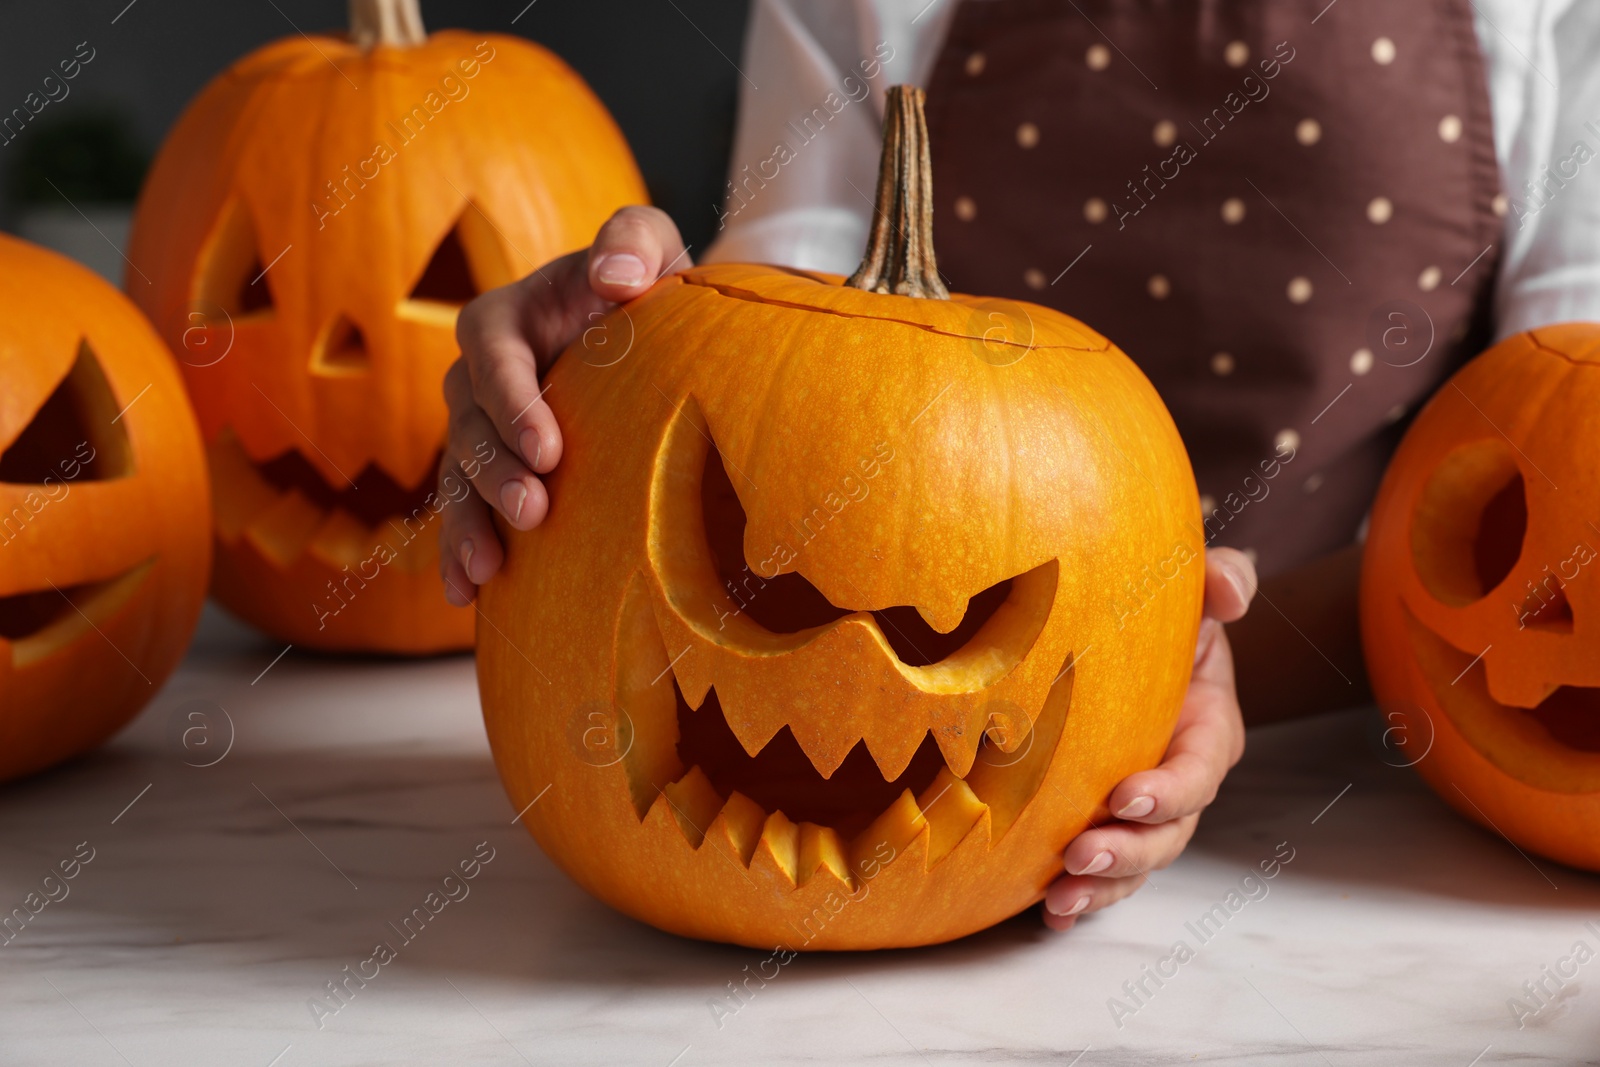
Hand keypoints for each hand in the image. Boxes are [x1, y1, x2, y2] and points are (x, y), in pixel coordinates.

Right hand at [438, 206, 687, 604]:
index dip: (513, 402)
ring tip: (490, 569)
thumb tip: (616, 276)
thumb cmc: (646, 284)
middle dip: (495, 472)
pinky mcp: (494, 475)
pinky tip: (465, 595)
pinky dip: (459, 552)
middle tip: (532, 511)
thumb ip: (633, 242)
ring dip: (470, 523)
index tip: (549, 449)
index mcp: (505, 319)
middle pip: (470, 425)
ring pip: (459, 478)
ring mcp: (482, 432)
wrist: (648, 337)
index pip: (491, 354)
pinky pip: (466, 513)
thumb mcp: (648, 247)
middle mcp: (480, 378)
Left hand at [1042, 547, 1256, 929]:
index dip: (1169, 791)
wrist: (1119, 636)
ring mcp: (1141, 810)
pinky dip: (1079, 896)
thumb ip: (1224, 580)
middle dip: (1128, 852)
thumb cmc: (1161, 615)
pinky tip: (1046, 912)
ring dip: (1102, 885)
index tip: (1125, 796)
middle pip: (1168, 834)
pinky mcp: (1103, 822)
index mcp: (1205, 731)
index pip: (1198, 772)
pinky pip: (1100, 871)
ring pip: (1135, 864)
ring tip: (1061, 897)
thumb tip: (1229, 589)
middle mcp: (1178, 781)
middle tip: (1079, 852)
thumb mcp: (1197, 593)